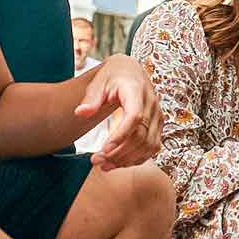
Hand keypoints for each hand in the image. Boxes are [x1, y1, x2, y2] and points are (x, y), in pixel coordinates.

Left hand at [75, 55, 162, 169]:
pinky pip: (152, 147)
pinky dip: (137, 158)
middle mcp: (152, 104)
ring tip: (105, 165)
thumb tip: (81, 112)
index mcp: (137, 91)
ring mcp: (157, 116)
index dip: (121, 135)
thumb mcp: (99, 83)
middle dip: (118, 152)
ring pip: (148, 144)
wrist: (130, 72)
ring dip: (127, 159)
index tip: (103, 149)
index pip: (135, 116)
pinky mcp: (158, 125)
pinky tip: (119, 162)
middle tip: (96, 160)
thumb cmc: (113, 77)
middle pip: (141, 135)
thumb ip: (91, 98)